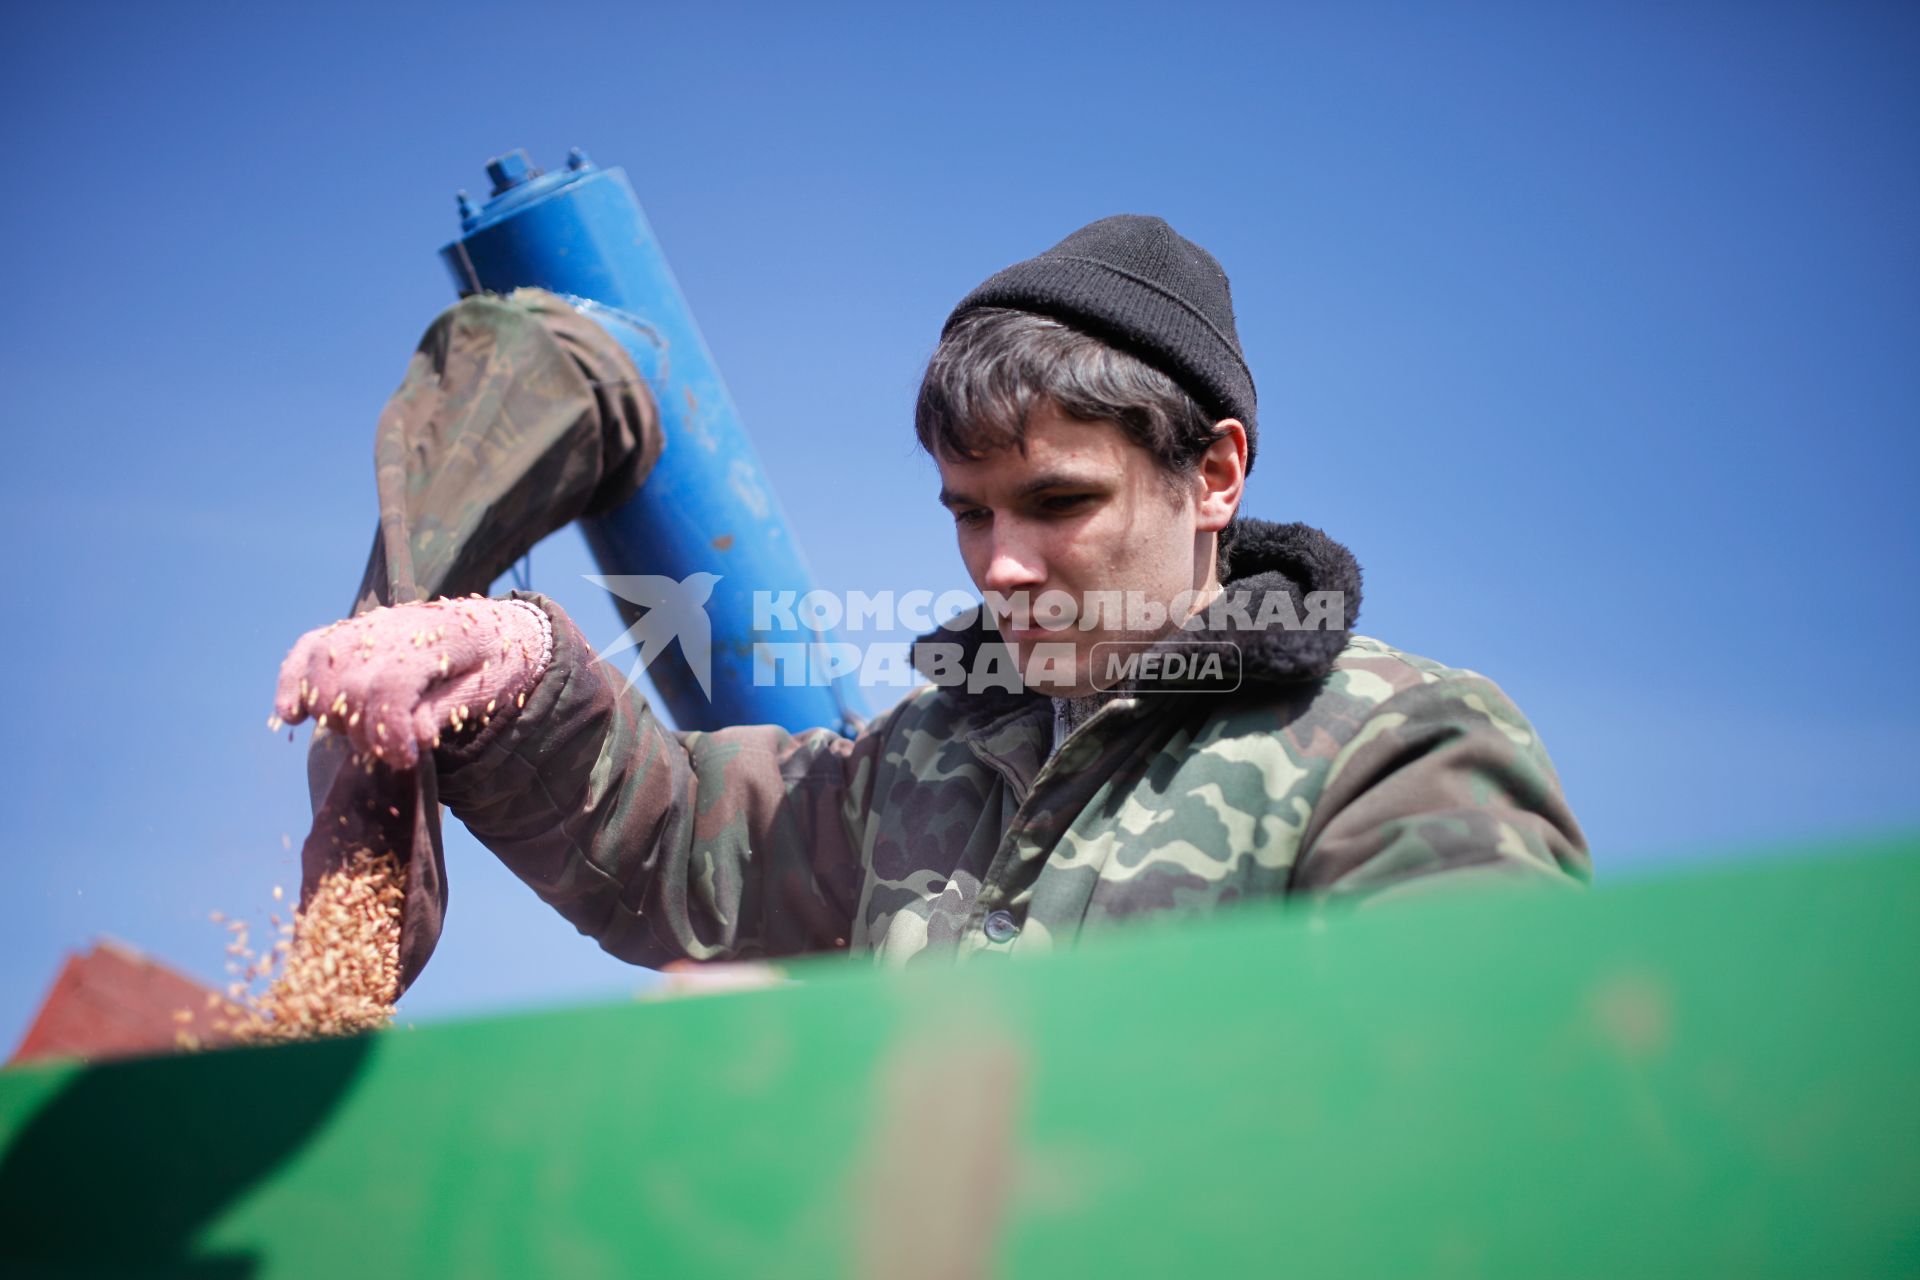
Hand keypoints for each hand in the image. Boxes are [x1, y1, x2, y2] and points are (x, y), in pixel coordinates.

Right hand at [274, 597, 552, 768]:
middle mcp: (398, 625)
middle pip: (352, 682)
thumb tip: (415, 737)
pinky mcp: (353, 632)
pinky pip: (310, 648)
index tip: (406, 760)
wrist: (499, 626)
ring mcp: (371, 625)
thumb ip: (449, 710)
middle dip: (364, 730)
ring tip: (354, 735)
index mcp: (442, 637)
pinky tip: (291, 715)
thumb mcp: (491, 689)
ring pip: (323, 663)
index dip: (389, 729)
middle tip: (390, 752)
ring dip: (328, 710)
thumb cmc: (498, 663)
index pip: (392, 683)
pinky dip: (294, 680)